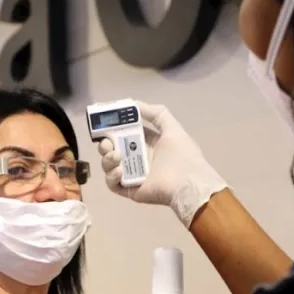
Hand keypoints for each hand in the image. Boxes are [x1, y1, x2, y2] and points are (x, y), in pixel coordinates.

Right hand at [97, 101, 227, 226]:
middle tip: (107, 143)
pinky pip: (113, 184)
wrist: (188, 183)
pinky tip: (120, 171)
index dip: (114, 128)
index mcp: (148, 144)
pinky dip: (112, 176)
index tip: (105, 122)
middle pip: (113, 150)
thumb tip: (135, 103)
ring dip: (107, 159)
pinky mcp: (129, 190)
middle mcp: (138, 159)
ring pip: (109, 166)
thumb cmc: (182, 155)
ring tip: (117, 156)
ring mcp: (132, 175)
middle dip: (105, 145)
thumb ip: (157, 114)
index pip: (125, 134)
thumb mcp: (172, 129)